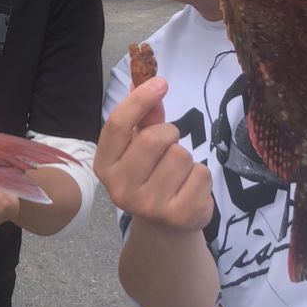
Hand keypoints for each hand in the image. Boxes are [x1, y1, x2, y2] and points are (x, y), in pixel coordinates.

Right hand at [94, 78, 211, 232]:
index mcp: (105, 166)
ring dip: (186, 158)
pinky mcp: (178, 215)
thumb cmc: (150, 176)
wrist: (164, 227)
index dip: (139, 100)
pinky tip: (188, 188)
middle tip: (169, 146)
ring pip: (181, 155)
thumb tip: (143, 79)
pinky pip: (201, 174)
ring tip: (177, 174)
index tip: (161, 83)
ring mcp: (149, 205)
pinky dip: (201, 176)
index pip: (118, 125)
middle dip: (169, 134)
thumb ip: (142, 117)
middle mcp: (120, 188)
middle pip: (154, 138)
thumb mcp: (139, 147)